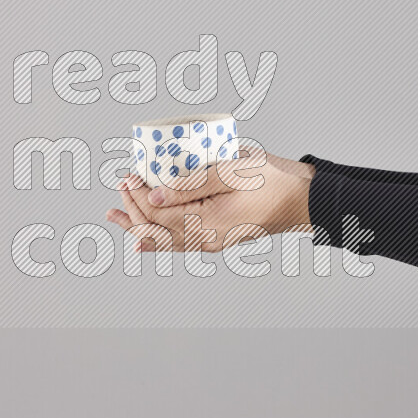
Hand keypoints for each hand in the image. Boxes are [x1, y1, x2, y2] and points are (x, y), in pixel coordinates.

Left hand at [106, 152, 314, 251]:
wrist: (303, 199)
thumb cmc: (273, 180)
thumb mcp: (230, 172)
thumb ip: (190, 185)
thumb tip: (152, 197)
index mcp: (207, 223)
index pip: (157, 214)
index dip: (137, 195)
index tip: (129, 174)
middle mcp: (205, 240)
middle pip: (155, 230)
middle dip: (131, 209)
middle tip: (122, 184)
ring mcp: (211, 242)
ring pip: (164, 241)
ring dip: (136, 226)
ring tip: (114, 216)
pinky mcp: (217, 238)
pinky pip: (179, 244)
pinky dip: (157, 241)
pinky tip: (143, 242)